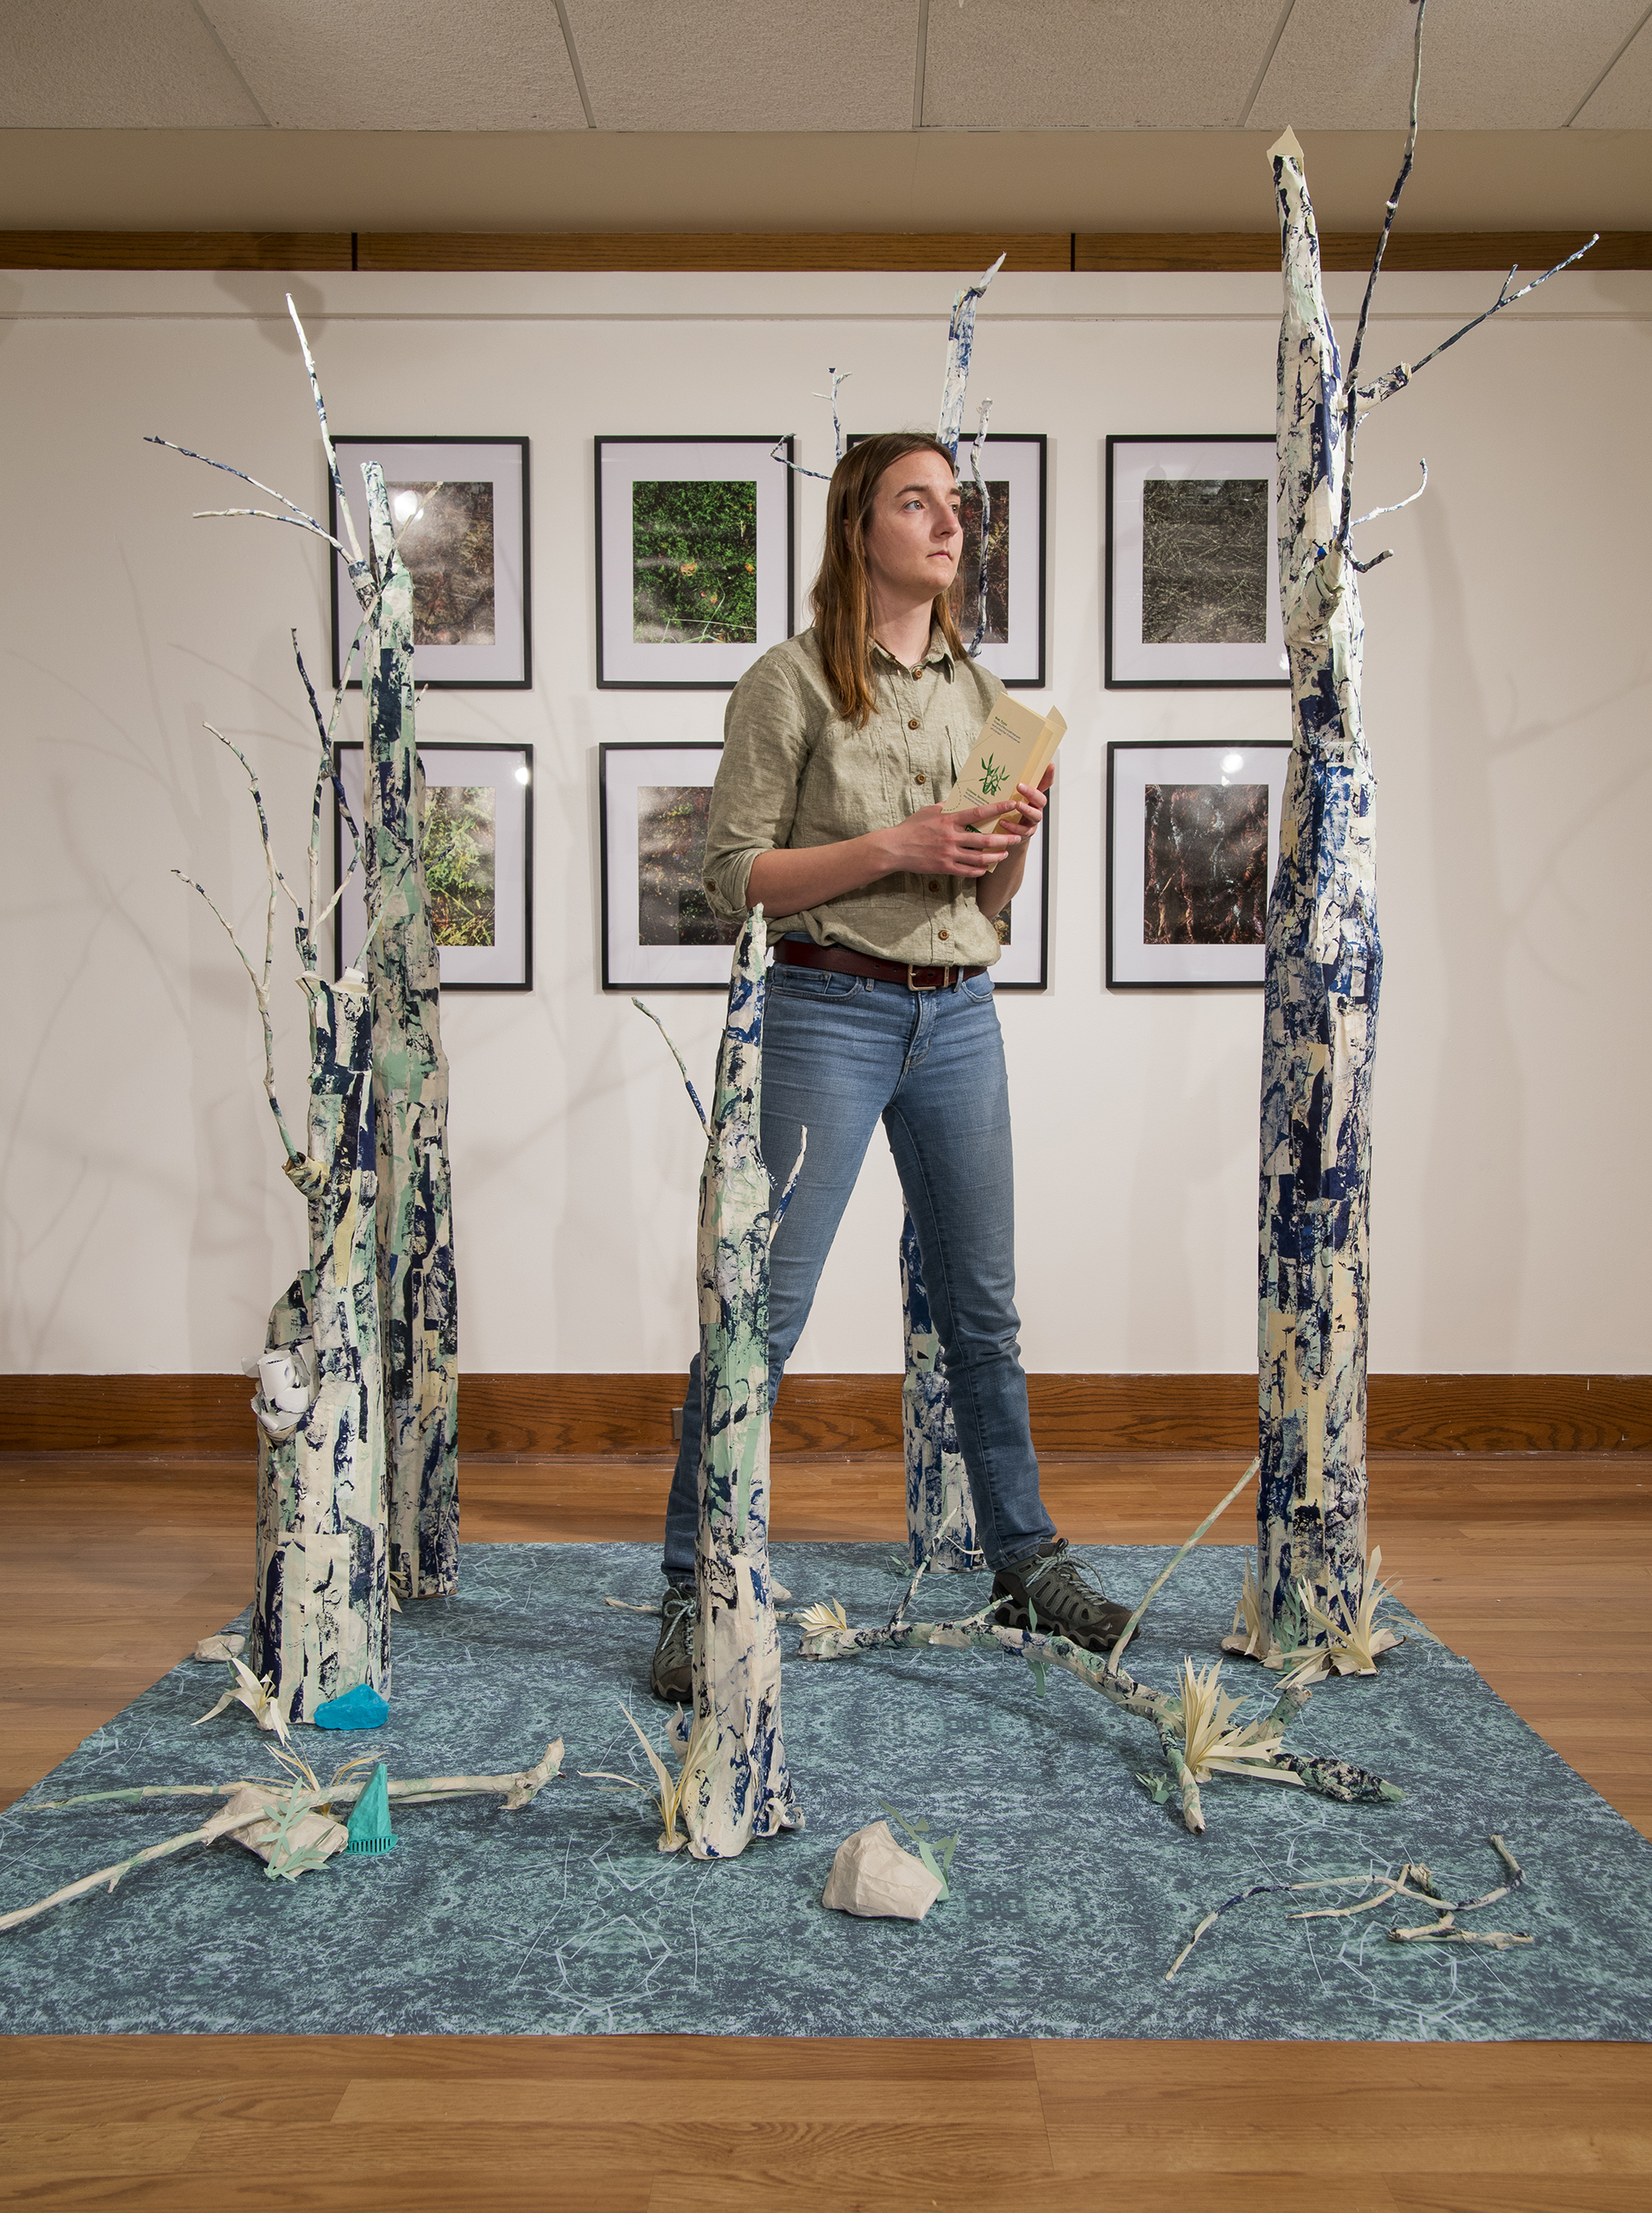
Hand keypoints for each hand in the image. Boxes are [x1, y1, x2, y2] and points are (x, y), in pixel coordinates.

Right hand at [881, 800, 1020, 879]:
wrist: (895, 848)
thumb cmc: (911, 827)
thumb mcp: (928, 811)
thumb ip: (945, 806)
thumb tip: (957, 799)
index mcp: (949, 819)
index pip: (978, 813)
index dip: (997, 808)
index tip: (1011, 805)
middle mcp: (951, 837)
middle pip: (984, 839)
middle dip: (1004, 838)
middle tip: (1016, 837)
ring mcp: (948, 853)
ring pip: (979, 858)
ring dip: (995, 856)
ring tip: (1004, 854)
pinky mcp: (944, 867)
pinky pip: (967, 871)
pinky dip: (979, 870)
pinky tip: (986, 868)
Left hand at [1001, 765, 1053, 840]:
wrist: (1010, 836)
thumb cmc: (1011, 813)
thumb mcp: (1011, 797)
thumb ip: (1010, 787)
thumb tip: (1000, 768)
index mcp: (1033, 797)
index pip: (1045, 784)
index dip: (1049, 775)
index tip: (1050, 765)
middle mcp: (1036, 808)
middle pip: (1041, 800)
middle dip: (1032, 793)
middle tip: (1020, 786)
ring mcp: (1032, 821)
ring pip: (1036, 815)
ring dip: (1026, 809)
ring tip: (1017, 805)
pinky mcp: (1026, 833)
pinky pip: (1023, 830)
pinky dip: (1013, 827)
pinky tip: (1003, 822)